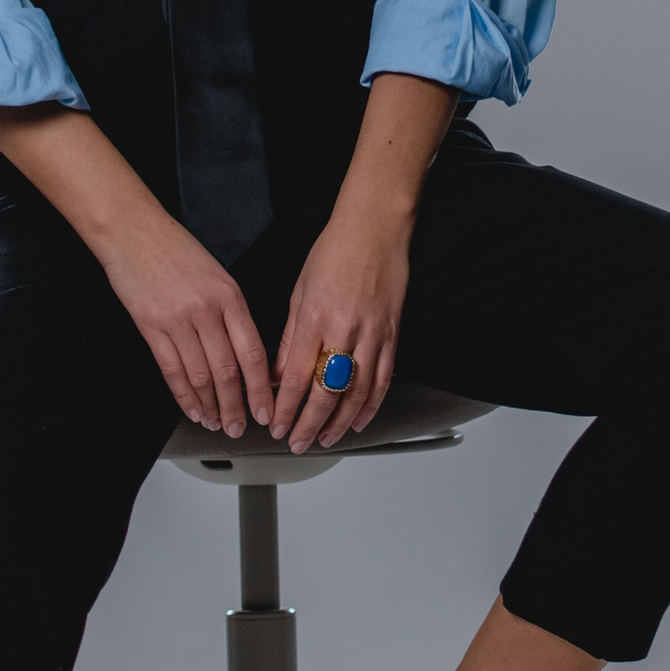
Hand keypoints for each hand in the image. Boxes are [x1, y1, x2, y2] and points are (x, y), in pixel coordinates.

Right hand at [95, 201, 273, 437]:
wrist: (133, 231)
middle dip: (237, 406)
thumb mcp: (217, 275)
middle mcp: (207, 310)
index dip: (262, 389)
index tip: (268, 410)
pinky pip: (171, 369)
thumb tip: (246, 356)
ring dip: (210, 406)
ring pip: (200, 376)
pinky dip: (183, 395)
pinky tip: (191, 408)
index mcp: (230, 296)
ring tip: (215, 423)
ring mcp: (177, 320)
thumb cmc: (175, 249)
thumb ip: (232, 313)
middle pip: (228, 371)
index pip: (253, 353)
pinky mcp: (150, 326)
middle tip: (240, 428)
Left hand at [271, 196, 411, 453]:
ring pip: (356, 392)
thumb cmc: (335, 251)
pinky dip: (370, 404)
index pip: (297, 377)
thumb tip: (279, 376)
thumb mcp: (300, 291)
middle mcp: (345, 330)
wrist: (376, 228)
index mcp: (316, 318)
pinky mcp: (392, 334)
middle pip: (326, 392)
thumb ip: (290, 338)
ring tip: (325, 439)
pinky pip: (381, 379)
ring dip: (339, 422)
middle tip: (297, 442)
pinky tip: (359, 420)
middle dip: (309, 424)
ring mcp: (372, 334)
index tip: (277, 425)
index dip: (287, 408)